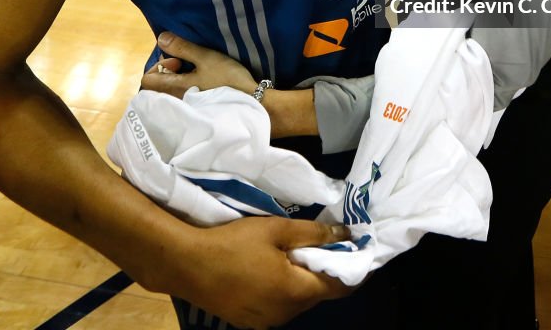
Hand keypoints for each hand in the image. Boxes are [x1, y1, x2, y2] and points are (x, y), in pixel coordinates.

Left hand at [141, 31, 256, 97]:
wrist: (250, 104)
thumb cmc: (227, 80)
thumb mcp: (206, 58)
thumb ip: (182, 48)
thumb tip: (161, 39)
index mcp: (173, 89)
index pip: (148, 79)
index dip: (158, 65)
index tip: (178, 60)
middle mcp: (174, 102)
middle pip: (157, 86)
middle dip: (168, 71)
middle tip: (186, 64)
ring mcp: (185, 108)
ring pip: (169, 92)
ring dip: (177, 79)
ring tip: (195, 71)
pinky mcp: (195, 111)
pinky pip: (180, 98)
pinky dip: (184, 88)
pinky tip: (201, 82)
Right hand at [169, 218, 352, 329]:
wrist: (188, 265)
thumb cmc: (235, 243)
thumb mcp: (276, 229)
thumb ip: (313, 234)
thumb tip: (344, 233)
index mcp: (296, 292)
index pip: (338, 286)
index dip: (354, 269)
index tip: (361, 250)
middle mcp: (286, 314)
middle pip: (316, 292)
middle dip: (323, 269)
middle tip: (323, 241)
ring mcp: (266, 322)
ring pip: (296, 300)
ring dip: (301, 279)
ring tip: (292, 251)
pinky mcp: (250, 322)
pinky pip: (277, 305)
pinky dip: (282, 288)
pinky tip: (269, 268)